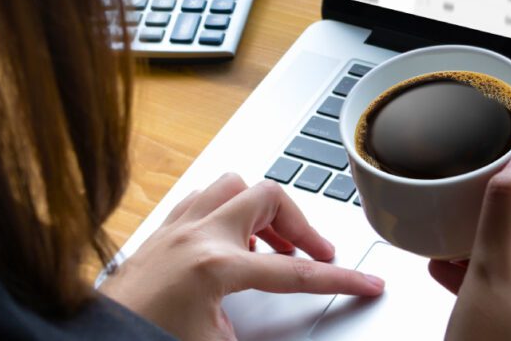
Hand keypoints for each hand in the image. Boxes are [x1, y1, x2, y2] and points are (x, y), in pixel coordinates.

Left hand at [100, 173, 383, 340]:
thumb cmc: (142, 340)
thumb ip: (259, 331)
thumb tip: (283, 330)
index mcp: (215, 267)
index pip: (295, 272)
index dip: (339, 279)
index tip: (368, 283)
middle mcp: (197, 235)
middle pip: (271, 198)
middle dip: (302, 226)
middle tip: (316, 255)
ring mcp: (175, 227)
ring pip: (235, 185)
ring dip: (262, 210)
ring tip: (272, 244)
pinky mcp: (159, 231)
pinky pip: (204, 197)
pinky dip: (228, 210)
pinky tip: (231, 240)